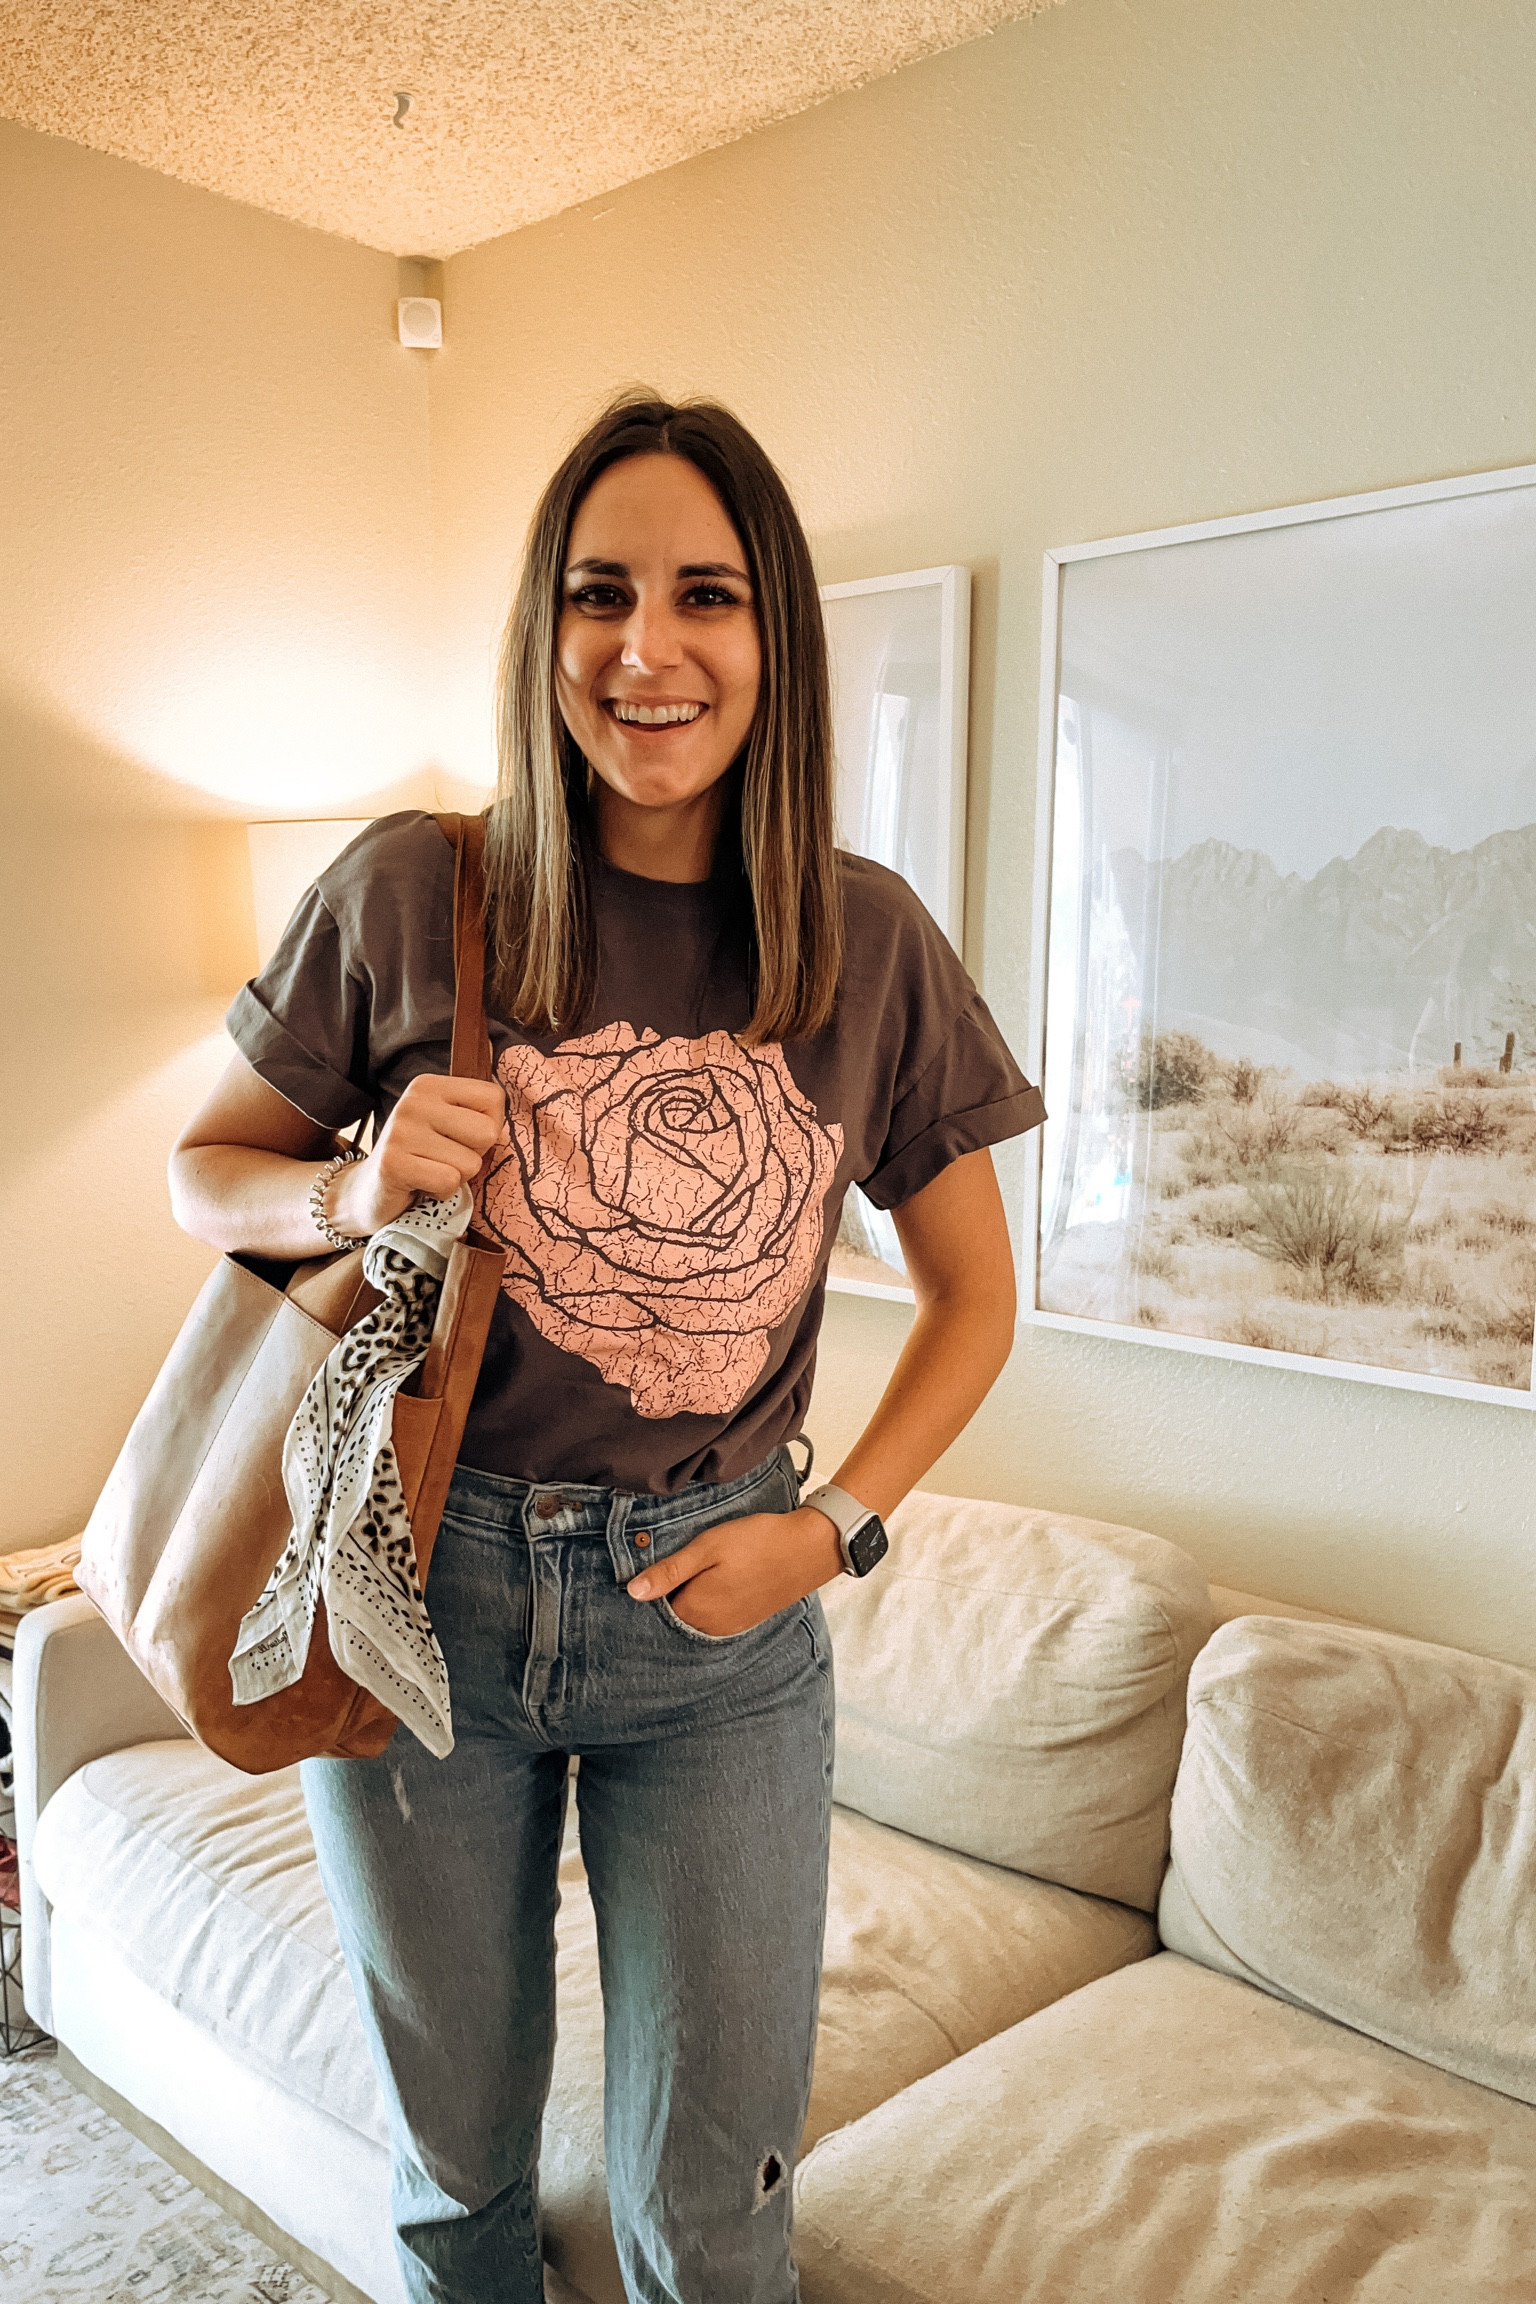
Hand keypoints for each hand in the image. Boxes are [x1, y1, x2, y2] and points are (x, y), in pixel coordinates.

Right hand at [329, 1074, 504, 1236]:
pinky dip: (441, 1192)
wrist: (369, 1192)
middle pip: (487, 1132)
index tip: (462, 1139)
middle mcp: (414, 1100)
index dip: (490, 1127)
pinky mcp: (393, 1163)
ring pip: (470, 1163)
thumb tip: (512, 1128)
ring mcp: (401, 1130)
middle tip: (445, 1160)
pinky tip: (421, 1186)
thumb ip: (477, 1117)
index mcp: (430, 1085)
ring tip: (430, 1172)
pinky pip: (449, 1181)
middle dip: (474, 1155)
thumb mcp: (447, 1127)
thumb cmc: (421, 1159)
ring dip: (456, 1177)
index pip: (493, 1097)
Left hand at [627, 1507, 843, 1636]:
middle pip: (674, 1617)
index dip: (650, 1590)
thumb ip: (669, 1572)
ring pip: (695, 1618)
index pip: (655, 1610)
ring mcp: (730, 1626)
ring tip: (694, 1572)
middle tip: (669, 1568)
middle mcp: (710, 1627)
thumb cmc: (756, 1542)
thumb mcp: (707, 1547)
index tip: (648, 1569)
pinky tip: (715, 1582)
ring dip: (689, 1600)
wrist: (808, 1549)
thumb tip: (633, 1592)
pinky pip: (714, 1618)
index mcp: (695, 1610)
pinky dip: (707, 1604)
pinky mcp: (746, 1620)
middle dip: (667, 1597)